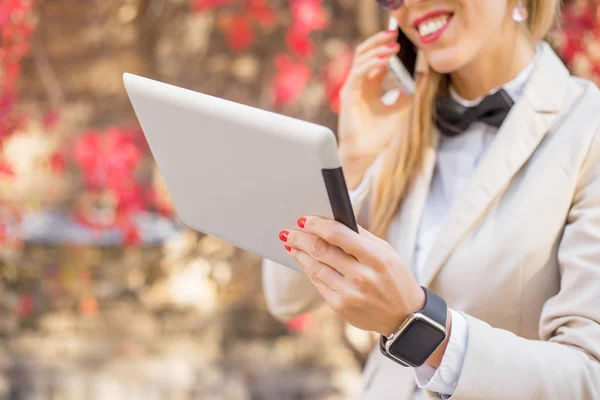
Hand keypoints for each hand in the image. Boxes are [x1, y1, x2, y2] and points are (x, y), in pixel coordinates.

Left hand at [279, 216, 424, 335]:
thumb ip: (360, 236)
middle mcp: (362, 276)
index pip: (338, 235)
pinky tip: (303, 261)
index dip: (317, 225)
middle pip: (321, 251)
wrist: (404, 317)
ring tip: (290, 244)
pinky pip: (318, 284)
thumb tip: (332, 219)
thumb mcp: (386, 252)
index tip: (303, 219)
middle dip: (300, 239)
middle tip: (287, 232)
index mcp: (376, 257)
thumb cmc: (394, 277)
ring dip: (299, 254)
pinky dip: (308, 270)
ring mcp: (350, 294)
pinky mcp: (341, 307)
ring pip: (315, 268)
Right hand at [338, 29, 411, 182]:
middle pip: (366, 53)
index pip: (376, 58)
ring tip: (393, 45)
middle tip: (395, 33)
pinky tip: (384, 61)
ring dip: (376, 49)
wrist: (365, 152)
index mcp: (370, 85)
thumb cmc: (378, 134)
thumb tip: (423, 74)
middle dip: (379, 41)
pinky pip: (358, 72)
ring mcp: (353, 87)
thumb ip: (410, 91)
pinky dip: (371, 64)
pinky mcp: (348, 94)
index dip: (387, 47)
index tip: (402, 39)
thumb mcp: (401, 108)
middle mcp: (360, 83)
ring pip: (360, 58)